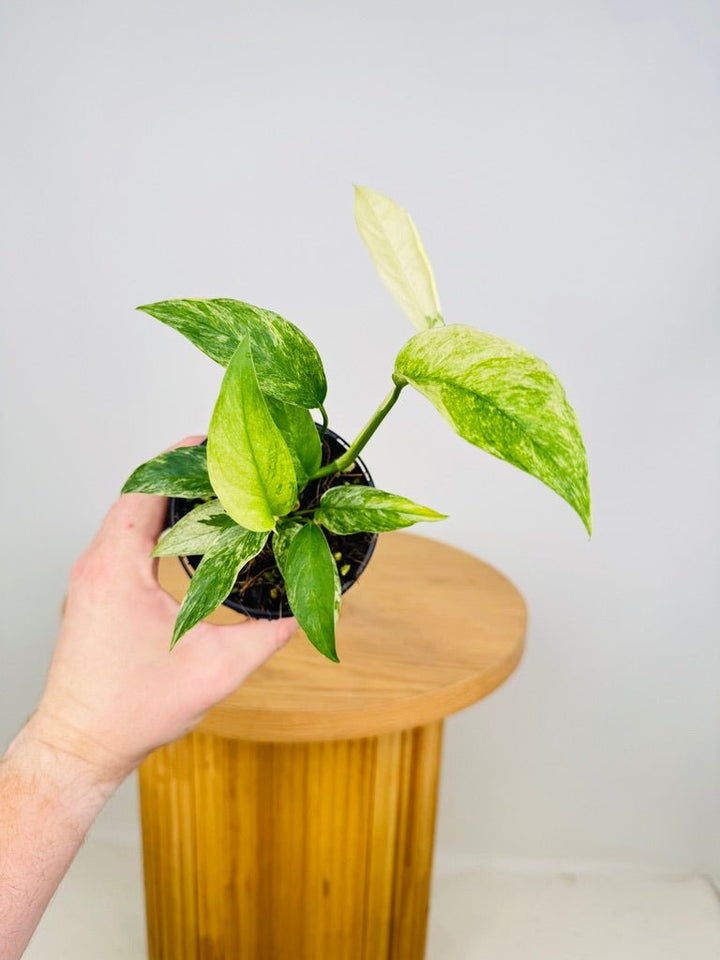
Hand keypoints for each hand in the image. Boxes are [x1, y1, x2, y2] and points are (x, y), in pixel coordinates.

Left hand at [26, 436, 296, 790]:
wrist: (80, 744)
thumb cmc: (131, 710)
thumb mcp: (215, 670)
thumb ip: (266, 636)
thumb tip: (303, 612)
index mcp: (118, 568)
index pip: (145, 488)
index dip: (182, 460)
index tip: (216, 444)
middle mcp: (96, 564)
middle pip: (136, 494)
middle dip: (182, 475)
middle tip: (228, 467)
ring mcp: (90, 577)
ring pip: (128, 516)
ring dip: (167, 500)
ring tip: (215, 494)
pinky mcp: (92, 592)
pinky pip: (123, 539)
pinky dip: (154, 526)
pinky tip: (187, 536)